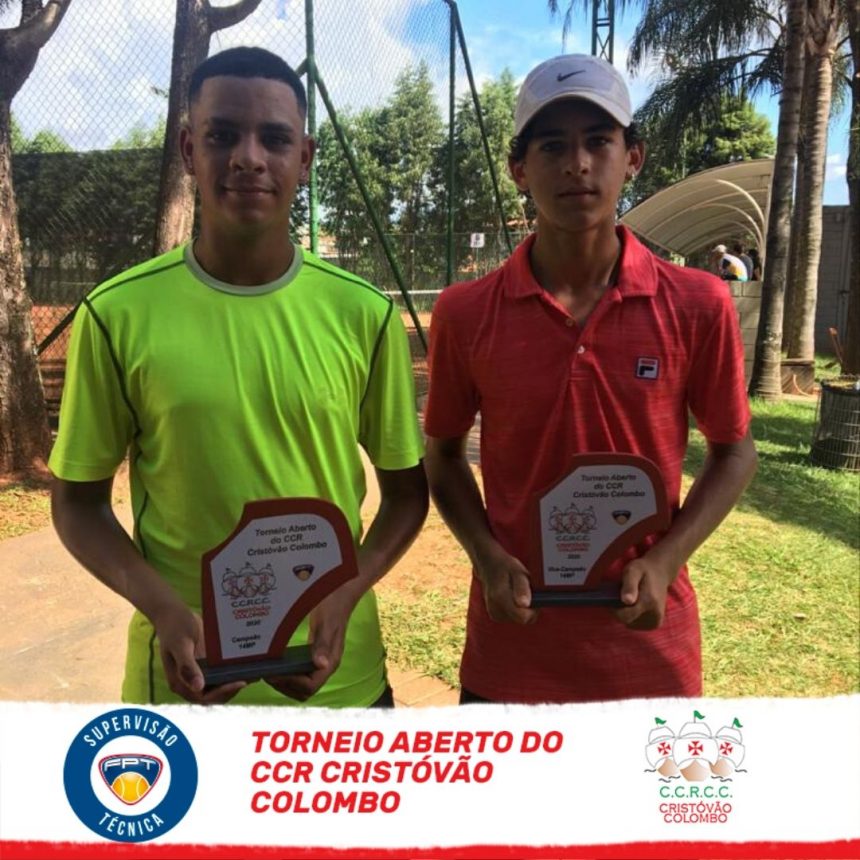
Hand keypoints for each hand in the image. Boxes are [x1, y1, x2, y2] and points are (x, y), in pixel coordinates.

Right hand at [153, 602, 245, 703]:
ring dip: (235, 680)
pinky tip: (247, 662)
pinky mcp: (207, 665)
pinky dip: (232, 670)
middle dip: (233, 688)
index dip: (222, 692)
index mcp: (180, 682)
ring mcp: (200, 673)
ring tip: (255, 670)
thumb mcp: (180, 645)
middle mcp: (190, 682)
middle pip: (215, 694)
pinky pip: (221, 672)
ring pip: (220, 685)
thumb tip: (198, 687)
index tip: (239, 682)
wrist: (173, 614)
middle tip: (252, 675)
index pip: (204, 696)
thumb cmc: (174, 628)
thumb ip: (187, 666)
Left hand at [264, 581, 361, 700]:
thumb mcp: (326, 622)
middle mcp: (326, 665)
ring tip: (270, 671)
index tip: (273, 674)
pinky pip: (300, 672)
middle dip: (285, 686)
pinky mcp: (314, 655)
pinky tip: (277, 663)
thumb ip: (323, 644)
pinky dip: (288, 673)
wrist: (340, 592)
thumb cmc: (333, 605)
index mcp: (331, 661)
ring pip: (302, 685)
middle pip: (305, 691)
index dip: (291, 684)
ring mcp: (320, 661)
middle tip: (268, 674)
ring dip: (285, 683)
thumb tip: (321, 665)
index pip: (310, 686)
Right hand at [475, 545, 537, 624]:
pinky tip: (513, 598)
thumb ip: (522, 588)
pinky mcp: (494, 615)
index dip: (533, 610)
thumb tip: (525, 604)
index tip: (535, 597)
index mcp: (500, 598)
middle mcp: (494, 608)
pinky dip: (515, 610)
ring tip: (518, 593)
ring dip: (522, 609)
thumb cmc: (506, 567)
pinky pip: (512, 618)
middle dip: (528, 609)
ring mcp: (493, 613)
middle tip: (527, 592)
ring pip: (518, 619)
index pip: (523, 618)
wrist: (489, 565)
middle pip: (522, 620)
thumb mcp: (518, 572)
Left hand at [614, 554, 675, 629]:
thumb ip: (629, 585)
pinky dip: (633, 616)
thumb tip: (627, 601)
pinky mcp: (656, 624)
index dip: (614, 609)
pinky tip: (635, 605)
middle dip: (620, 610)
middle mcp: (655, 614)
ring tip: (629, 599)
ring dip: (626, 613)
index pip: (624, 616)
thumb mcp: (633, 571)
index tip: (612, 598)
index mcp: (649, 602)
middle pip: (627, 621)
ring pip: (631, 624)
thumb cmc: (643, 570)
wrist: (660, 572)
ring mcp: (656, 621)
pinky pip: (637, 624)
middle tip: (621, 596)